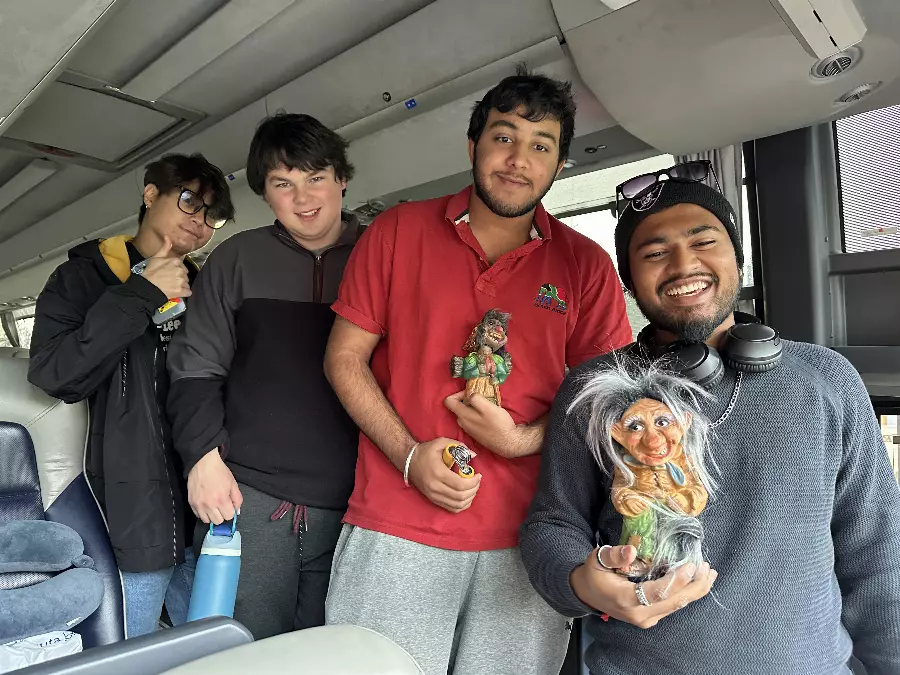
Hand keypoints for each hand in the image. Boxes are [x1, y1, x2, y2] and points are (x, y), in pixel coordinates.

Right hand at [141, 236, 191, 300]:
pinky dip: (184, 292)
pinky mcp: (182, 291)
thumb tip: (167, 236)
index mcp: (176, 261)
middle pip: (185, 274)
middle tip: (170, 280)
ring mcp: (182, 281)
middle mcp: (181, 270)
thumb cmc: (150, 272)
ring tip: (172, 286)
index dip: (176, 270)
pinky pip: (188, 292)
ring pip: (187, 283)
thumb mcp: (156, 257)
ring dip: (182, 285)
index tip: (169, 273)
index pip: (182, 266)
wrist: (147, 287)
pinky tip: (177, 292)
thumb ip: (165, 247)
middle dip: (179, 277)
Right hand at [187, 448, 242, 523]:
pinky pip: (198, 515)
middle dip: (222, 514)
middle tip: (221, 506)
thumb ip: (237, 499)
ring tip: (213, 506)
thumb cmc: (218, 472)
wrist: (203, 463)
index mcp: (222, 500)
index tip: (229, 506)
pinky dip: (203, 513)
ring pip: (207, 521)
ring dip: (212, 515)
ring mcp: (199, 505)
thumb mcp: (233, 484)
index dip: (230, 511)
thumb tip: (237, 511)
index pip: (229, 517)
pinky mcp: (191, 503)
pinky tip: (206, 504)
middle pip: (218, 521)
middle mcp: (210, 505)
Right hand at [407, 437, 481, 512]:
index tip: (479, 475)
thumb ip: (458, 446)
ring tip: (473, 488)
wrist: (408, 461)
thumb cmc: (426, 451)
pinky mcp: (433, 500)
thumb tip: (473, 455)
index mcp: (438, 473)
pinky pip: (452, 508)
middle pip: (461, 496)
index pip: (461, 485)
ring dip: (470, 498)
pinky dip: (462, 505)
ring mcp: (433, 495)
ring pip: (458, 505)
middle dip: (474, 489)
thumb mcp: (441, 443)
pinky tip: (466, 496)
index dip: (473, 482)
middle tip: (477, 481)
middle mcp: (435, 487)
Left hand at [444, 391, 522, 457]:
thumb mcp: (488, 407)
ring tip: (486, 406)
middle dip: (467, 400)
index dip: (458, 393)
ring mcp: (468, 429)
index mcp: (463, 416)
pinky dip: (476, 415)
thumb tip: (468, 393)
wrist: (509, 443)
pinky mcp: (475, 433)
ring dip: (473, 407)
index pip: (448, 401)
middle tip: (481, 398)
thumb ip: (476, 398)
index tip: (471, 393)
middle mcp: (462, 423)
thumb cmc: (499, 424)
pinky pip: (471, 420)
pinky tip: (488, 416)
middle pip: (457, 407)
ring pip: (465, 413)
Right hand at [569, 545, 717, 628]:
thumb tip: (631, 551)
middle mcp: (639, 614)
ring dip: (694, 590)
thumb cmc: (593, 574)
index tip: (692, 565)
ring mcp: (646, 619)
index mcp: (626, 600)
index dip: (677, 580)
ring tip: (708, 573)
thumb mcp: (598, 560)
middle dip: (694, 586)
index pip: (658, 592)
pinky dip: (686, 593)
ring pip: (677, 606)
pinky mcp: (650, 618)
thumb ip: (614, 556)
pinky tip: (695, 582)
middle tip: (709, 569)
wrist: (586, 594)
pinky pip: (672, 606)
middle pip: (674, 602)